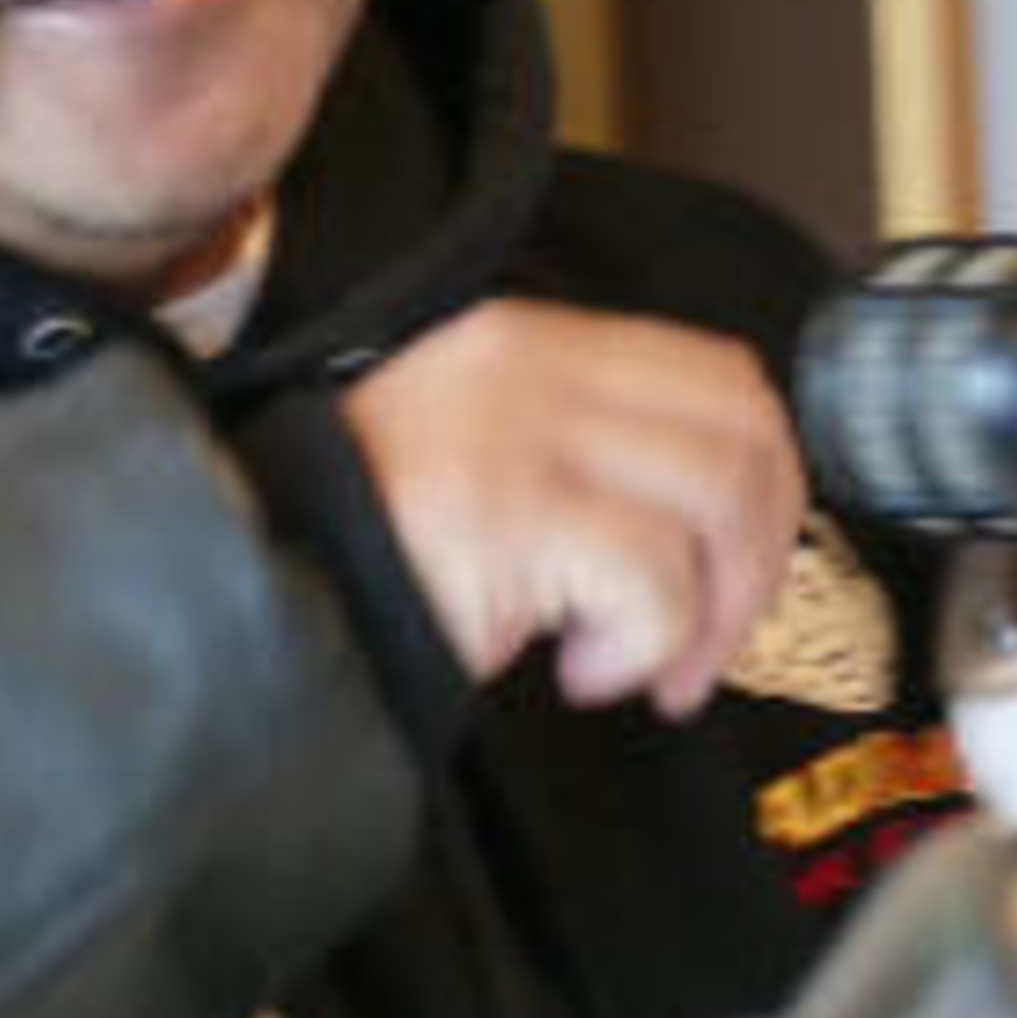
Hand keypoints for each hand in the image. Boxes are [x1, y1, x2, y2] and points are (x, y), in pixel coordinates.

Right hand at [340, 299, 803, 718]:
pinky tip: (582, 675)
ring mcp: (522, 433)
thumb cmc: (366, 551)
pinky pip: (654, 582)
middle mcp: (534, 367)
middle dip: (757, 554)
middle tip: (707, 640)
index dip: (765, 476)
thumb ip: (583, 452)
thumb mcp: (484, 458)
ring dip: (708, 613)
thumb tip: (718, 523)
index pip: (720, 374)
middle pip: (745, 432)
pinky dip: (644, 648)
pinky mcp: (512, 512)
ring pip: (719, 501)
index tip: (735, 566)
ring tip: (645, 668)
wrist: (251, 592)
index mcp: (530, 342)